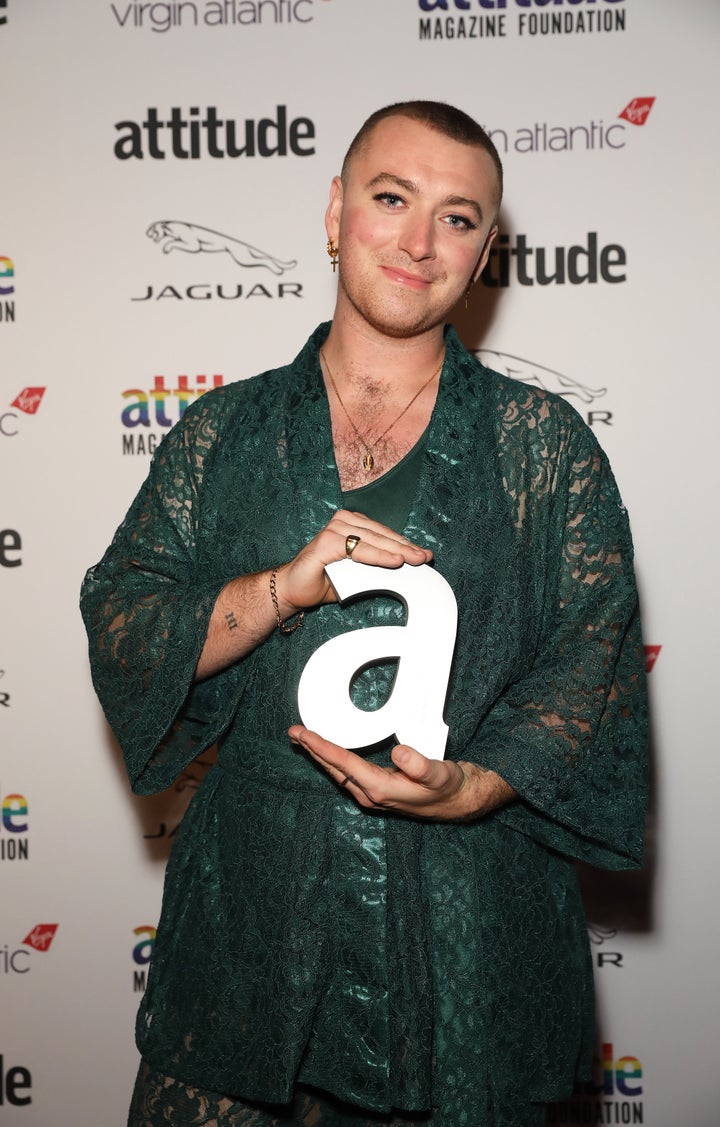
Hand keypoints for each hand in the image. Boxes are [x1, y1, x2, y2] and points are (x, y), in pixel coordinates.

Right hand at [274, 509, 432, 618]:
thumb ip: (376, 567)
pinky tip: (394, 562)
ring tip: (415, 560)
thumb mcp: (357, 573)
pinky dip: (378, 556)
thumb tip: (404, 567)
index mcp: (351, 524)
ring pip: (373, 540)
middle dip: (406, 548)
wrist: (294, 589)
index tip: (425, 555)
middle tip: (425, 558)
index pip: (384, 534)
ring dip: (396, 551)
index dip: (405, 545)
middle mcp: (343, 522)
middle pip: (382, 536)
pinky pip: (358, 549)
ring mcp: (334, 530)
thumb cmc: (325, 580)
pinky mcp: (326, 542)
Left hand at [288, 726, 512, 821]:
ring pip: (338, 773)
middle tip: (294, 732)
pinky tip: (330, 754)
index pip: (344, 763)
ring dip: (321, 756)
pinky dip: (334, 761)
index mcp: (381, 789)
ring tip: (304, 740)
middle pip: (334, 769)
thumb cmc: (450, 787)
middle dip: (312, 750)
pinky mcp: (377, 792)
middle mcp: (371, 795)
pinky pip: (347, 774)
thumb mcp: (439, 774)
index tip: (303, 733)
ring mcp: (373, 796)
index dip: (321, 747)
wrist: (460, 803)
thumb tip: (399, 753)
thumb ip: (420, 764)